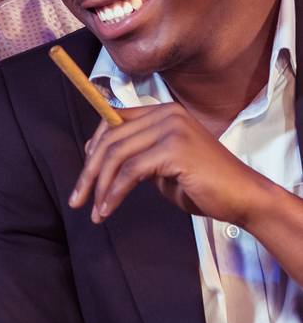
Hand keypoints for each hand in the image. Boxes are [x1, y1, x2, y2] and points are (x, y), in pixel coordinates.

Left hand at [68, 100, 268, 225]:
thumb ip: (139, 156)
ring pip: (117, 155)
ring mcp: (171, 129)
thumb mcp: (164, 164)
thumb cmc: (204, 186)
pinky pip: (131, 172)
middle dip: (89, 171)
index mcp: (163, 111)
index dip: (94, 146)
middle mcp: (166, 113)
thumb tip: (103, 161)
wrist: (244, 197)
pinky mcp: (174, 149)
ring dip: (99, 185)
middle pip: (111, 137)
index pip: (115, 119)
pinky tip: (108, 209)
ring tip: (94, 210)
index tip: (85, 175)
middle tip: (77, 199)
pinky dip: (114, 193)